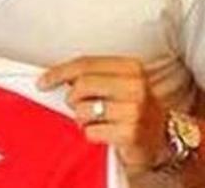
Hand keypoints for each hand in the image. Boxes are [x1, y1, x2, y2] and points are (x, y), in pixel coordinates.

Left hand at [38, 56, 167, 171]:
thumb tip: (54, 76)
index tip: (43, 81)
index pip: (85, 64)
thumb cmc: (132, 109)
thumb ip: (92, 76)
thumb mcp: (118, 84)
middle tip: (79, 106)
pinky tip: (105, 132)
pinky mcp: (130, 133)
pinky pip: (91, 131)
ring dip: (82, 118)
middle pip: (82, 85)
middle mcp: (136, 86)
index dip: (59, 72)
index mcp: (131, 67)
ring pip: (84, 110)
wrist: (161, 140)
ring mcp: (135, 110)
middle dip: (72, 98)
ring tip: (97, 120)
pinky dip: (92, 134)